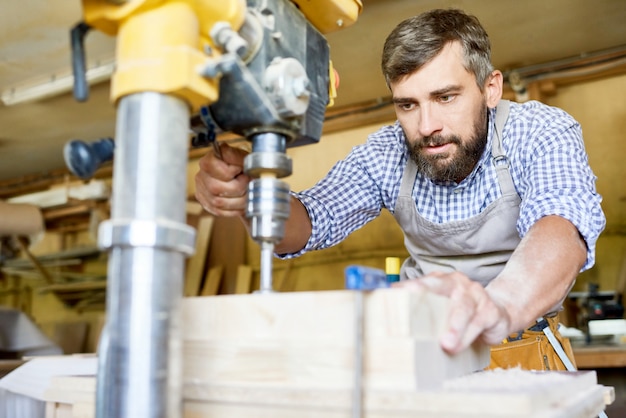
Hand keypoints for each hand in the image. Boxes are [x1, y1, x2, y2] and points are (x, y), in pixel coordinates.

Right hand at [194, 143, 250, 217]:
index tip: (239, 169)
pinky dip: (234, 209)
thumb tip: (229, 153)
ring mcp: (203, 191)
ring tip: (247, 193)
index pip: (211, 166)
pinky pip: (220, 212)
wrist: (244, 177)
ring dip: (238, 200)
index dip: (229, 170)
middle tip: (247, 183)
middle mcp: (202, 176)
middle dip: (237, 187)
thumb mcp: (242, 156)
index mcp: (208, 160)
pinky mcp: (207, 204)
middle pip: (215, 188)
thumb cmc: (243, 166)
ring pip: (219, 202)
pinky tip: (241, 202)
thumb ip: (235, 155)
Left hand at [392, 271, 510, 353]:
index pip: (424, 282)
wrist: (498, 314)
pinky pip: (478, 322)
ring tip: (445, 344)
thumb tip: (393, 324)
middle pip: (442, 286)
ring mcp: (476, 295)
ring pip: (462, 307)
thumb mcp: (442, 311)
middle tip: (411, 296)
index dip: (409, 286)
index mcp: (443, 281)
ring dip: (453, 327)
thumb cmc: (461, 314)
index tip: (394, 290)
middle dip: (425, 291)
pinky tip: (458, 346)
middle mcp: (459, 284)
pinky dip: (467, 336)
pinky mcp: (490, 311)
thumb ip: (423, 313)